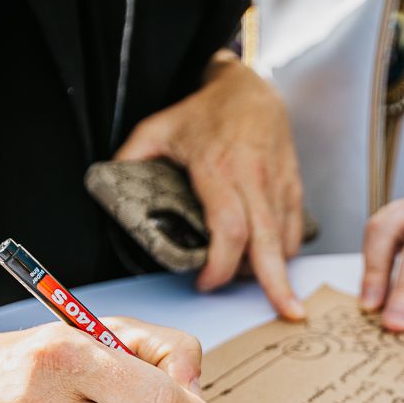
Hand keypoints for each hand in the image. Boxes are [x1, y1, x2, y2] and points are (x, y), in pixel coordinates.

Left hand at [116, 51, 305, 318]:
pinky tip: (272, 262)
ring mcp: (278, 185)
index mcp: (219, 170)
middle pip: (268, 243)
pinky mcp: (294, 187)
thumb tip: (108, 183)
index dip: (220, 265)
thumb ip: (133, 156)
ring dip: (275, 270)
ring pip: (285, 240)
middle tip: (288, 314)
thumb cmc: (206, 111)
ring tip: (264, 288)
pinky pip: (295, 229)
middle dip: (277, 283)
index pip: (228, 229)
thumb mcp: (159, 126)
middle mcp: (254, 181)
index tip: (206, 282)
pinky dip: (285, 251)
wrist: (252, 89)